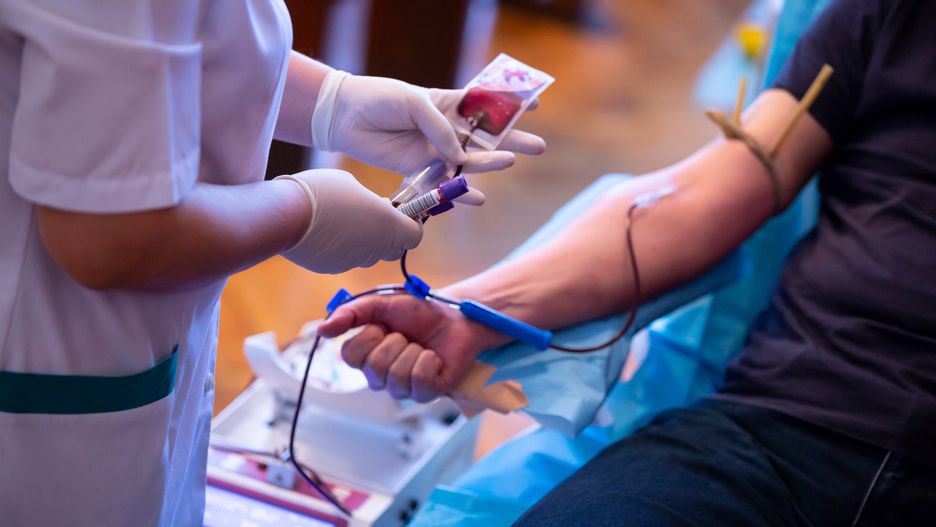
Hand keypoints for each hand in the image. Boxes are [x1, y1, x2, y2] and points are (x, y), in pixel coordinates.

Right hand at [278, 169, 421, 273]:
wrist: (285, 216)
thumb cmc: (323, 192)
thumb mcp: (352, 184)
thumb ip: (369, 200)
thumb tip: (368, 207)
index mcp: (388, 226)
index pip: (414, 234)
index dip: (410, 222)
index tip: (398, 210)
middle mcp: (375, 249)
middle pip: (393, 248)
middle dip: (388, 233)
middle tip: (372, 212)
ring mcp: (354, 261)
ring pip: (368, 253)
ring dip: (363, 239)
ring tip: (341, 218)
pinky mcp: (332, 268)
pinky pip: (345, 258)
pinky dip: (341, 247)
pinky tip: (323, 230)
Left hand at [312, 71, 545, 176]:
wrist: (346, 117)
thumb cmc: (380, 99)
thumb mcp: (414, 103)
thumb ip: (440, 129)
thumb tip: (460, 155)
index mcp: (448, 103)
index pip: (485, 104)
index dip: (509, 105)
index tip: (536, 104)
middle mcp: (446, 129)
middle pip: (486, 136)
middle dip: (512, 139)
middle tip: (538, 147)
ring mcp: (435, 151)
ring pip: (469, 160)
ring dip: (490, 163)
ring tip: (510, 162)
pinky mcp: (420, 170)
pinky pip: (445, 183)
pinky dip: (460, 193)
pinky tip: (478, 199)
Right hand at [317, 294, 498, 401]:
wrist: (455, 317)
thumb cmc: (418, 312)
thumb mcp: (382, 304)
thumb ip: (351, 313)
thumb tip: (322, 330)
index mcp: (365, 356)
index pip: (349, 355)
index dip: (369, 336)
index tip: (384, 326)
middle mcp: (380, 377)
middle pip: (374, 367)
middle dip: (396, 342)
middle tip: (407, 336)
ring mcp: (403, 389)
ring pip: (397, 376)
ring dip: (414, 351)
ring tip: (422, 346)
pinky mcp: (426, 393)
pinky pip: (420, 382)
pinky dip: (429, 362)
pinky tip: (434, 357)